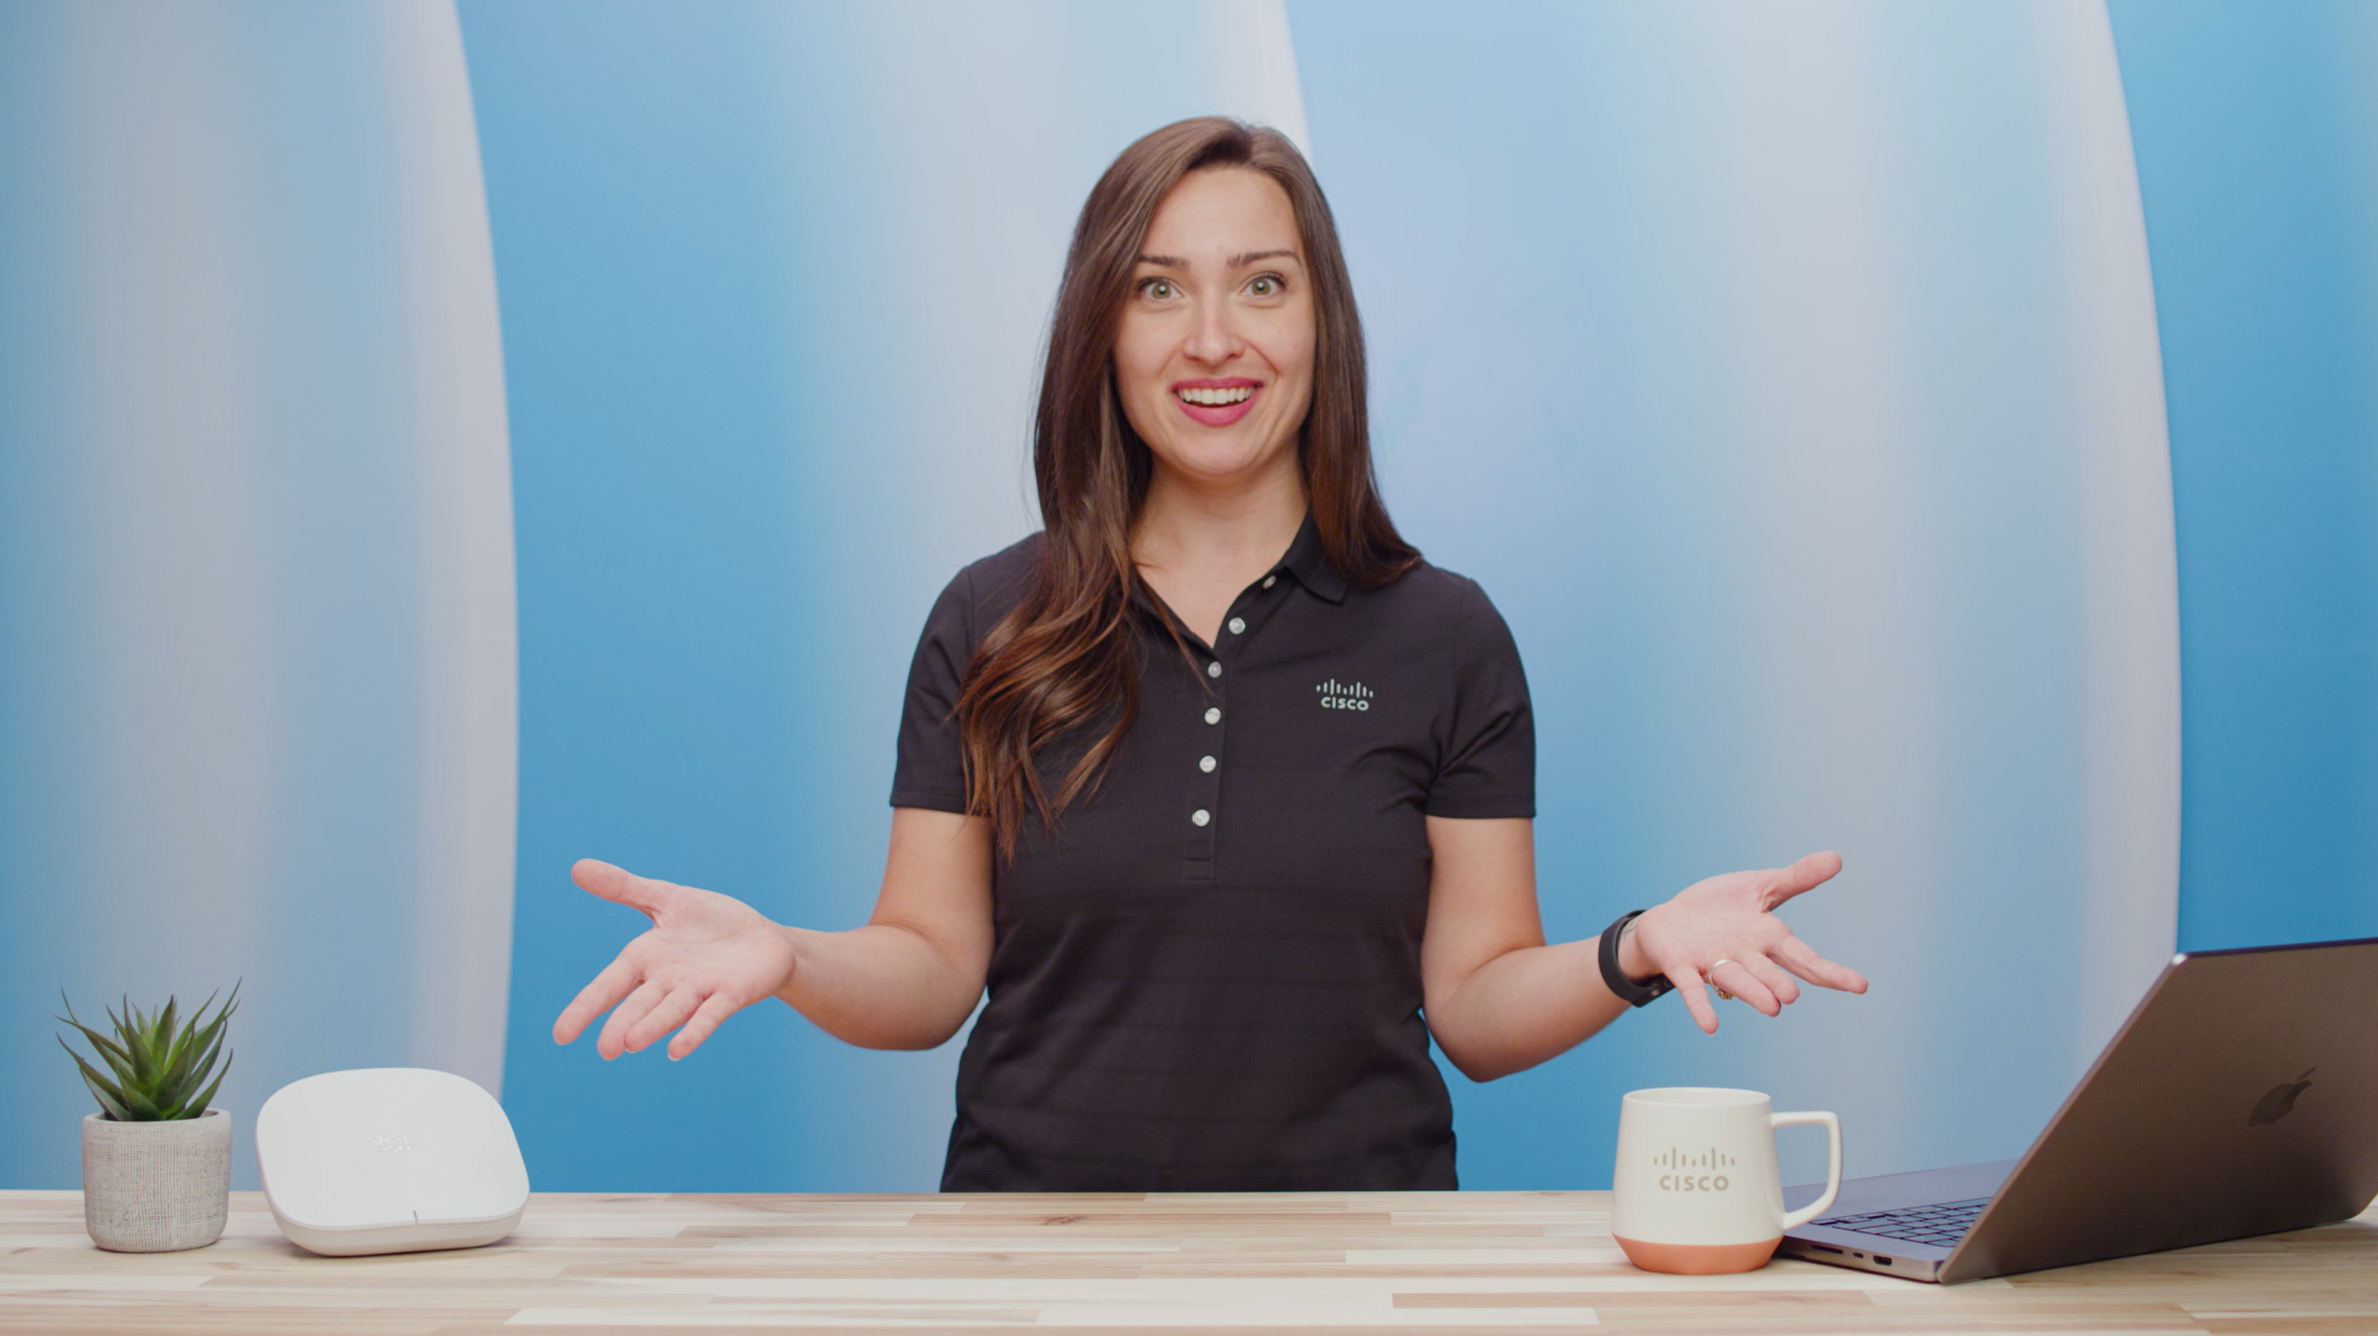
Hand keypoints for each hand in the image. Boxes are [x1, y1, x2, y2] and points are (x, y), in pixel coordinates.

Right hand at [551, 859, 799, 1060]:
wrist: (763, 938)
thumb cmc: (711, 922)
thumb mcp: (667, 898)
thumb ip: (624, 888)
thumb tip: (577, 866)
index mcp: (646, 959)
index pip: (608, 985)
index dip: (585, 1007)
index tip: (559, 1035)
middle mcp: (668, 980)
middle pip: (639, 1004)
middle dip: (622, 1023)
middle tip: (605, 1049)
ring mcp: (699, 989)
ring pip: (671, 1010)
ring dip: (652, 1025)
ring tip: (630, 1044)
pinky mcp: (731, 993)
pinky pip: (710, 1014)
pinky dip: (695, 1030)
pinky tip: (677, 1050)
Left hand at [1620, 851, 1867, 1034]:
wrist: (1669, 920)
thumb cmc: (1719, 908)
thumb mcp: (1760, 886)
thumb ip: (1796, 878)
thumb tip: (1837, 858)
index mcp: (1767, 938)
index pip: (1803, 958)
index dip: (1830, 972)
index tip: (1860, 986)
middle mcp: (1744, 956)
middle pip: (1767, 972)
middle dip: (1778, 982)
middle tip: (1791, 995)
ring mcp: (1713, 962)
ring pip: (1735, 979)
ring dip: (1751, 993)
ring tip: (1771, 1007)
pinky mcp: (1682, 965)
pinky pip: (1693, 987)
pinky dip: (1701, 1005)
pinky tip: (1709, 1026)